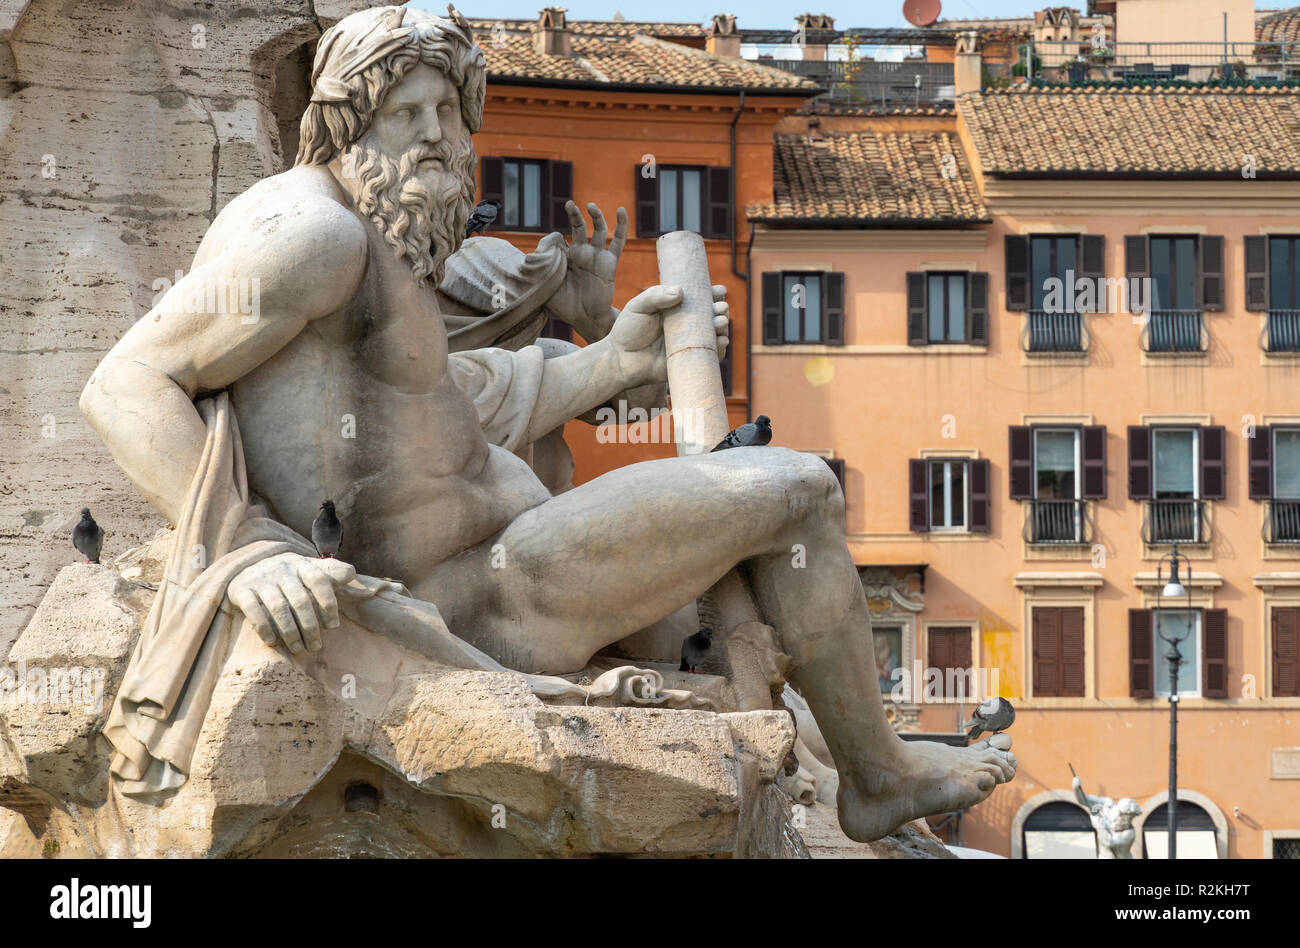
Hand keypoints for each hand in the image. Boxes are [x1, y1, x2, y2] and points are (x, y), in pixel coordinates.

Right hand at [226, 552, 355, 653]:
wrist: (248, 564)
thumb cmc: (290, 574)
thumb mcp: (310, 569)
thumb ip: (333, 573)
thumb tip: (353, 576)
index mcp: (302, 565)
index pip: (319, 580)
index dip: (328, 603)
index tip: (333, 626)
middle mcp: (282, 569)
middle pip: (300, 600)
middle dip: (310, 626)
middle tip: (316, 646)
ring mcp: (261, 579)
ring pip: (278, 607)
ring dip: (290, 631)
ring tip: (298, 649)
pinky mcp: (241, 590)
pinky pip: (253, 609)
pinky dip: (263, 627)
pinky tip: (273, 641)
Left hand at [542, 202, 625, 341]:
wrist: (584, 319)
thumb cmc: (563, 305)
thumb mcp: (544, 282)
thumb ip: (541, 262)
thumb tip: (540, 245)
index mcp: (564, 258)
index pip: (558, 238)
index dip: (552, 238)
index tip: (550, 244)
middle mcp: (581, 254)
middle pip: (579, 227)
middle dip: (575, 215)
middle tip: (569, 204)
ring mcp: (596, 257)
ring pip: (598, 230)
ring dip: (595, 216)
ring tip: (590, 206)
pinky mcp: (609, 263)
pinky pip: (618, 242)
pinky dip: (621, 226)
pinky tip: (621, 210)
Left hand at [605, 284, 728, 387]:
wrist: (620, 360)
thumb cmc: (628, 330)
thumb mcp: (638, 306)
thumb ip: (656, 295)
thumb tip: (680, 291)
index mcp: (677, 308)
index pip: (700, 298)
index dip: (713, 294)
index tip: (720, 291)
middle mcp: (686, 324)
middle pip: (712, 314)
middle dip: (721, 309)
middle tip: (720, 308)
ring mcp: (689, 342)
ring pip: (714, 333)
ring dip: (723, 327)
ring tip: (720, 322)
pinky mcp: (689, 360)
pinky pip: (710, 355)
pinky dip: (720, 348)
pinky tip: (721, 341)